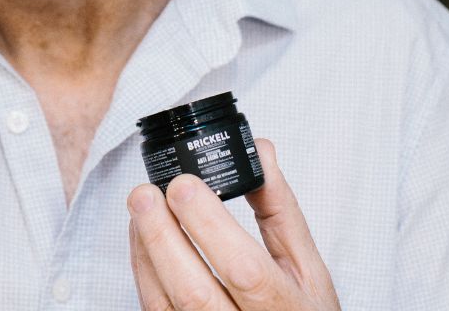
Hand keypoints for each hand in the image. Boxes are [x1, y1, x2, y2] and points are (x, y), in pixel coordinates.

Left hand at [127, 138, 340, 309]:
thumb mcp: (307, 268)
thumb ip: (281, 211)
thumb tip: (257, 152)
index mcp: (285, 307)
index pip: (245, 270)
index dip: (209, 226)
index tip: (185, 185)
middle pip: (195, 293)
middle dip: (163, 237)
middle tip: (146, 193)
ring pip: (165, 305)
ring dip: (147, 250)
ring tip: (141, 206)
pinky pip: (154, 310)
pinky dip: (143, 271)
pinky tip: (142, 237)